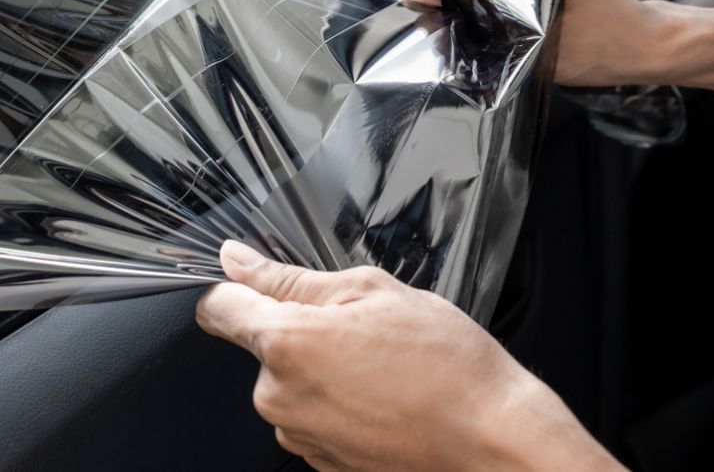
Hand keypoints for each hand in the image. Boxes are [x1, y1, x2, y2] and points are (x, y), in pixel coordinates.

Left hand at [197, 240, 624, 471]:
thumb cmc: (447, 367)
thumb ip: (290, 277)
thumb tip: (237, 261)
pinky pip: (313, 416)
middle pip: (263, 345)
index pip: (218, 307)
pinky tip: (383, 398)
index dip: (233, 287)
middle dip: (301, 329)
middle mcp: (279, 397)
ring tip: (381, 367)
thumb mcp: (371, 292)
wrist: (495, 442)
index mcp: (286, 343)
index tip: (252, 282)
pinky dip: (338, 403)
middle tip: (360, 328)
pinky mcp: (320, 462)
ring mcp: (299, 437)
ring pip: (290, 382)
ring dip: (321, 368)